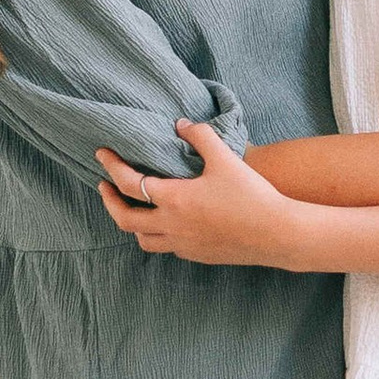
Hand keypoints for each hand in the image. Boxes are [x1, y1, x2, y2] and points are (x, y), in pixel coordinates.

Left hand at [98, 124, 301, 265]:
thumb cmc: (252, 195)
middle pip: (125, 219)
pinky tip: (167, 222)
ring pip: (142, 239)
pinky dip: (157, 234)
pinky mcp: (197, 256)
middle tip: (105, 186)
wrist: (277, 234)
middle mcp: (172, 225)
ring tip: (132, 207)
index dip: (111, 167)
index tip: (102, 154)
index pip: (129, 183)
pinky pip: (166, 247)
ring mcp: (183, 245)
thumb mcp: (225, 159)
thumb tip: (180, 123)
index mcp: (174, 199)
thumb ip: (200, 136)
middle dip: (109, 201)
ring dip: (131, 223)